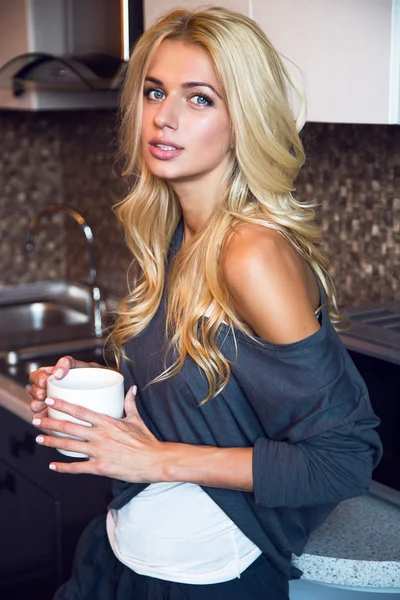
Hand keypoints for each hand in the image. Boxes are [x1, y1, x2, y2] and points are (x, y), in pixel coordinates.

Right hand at [29, 356, 100, 418]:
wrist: (109, 390)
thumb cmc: (94, 375)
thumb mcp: (81, 365)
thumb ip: (68, 363)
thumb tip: (57, 374)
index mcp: (52, 375)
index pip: (36, 375)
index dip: (37, 379)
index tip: (45, 382)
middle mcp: (49, 389)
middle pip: (34, 391)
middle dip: (37, 393)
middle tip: (44, 395)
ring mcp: (52, 402)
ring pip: (36, 405)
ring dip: (37, 406)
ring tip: (44, 406)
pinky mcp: (57, 415)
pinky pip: (45, 418)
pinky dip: (43, 419)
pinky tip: (46, 419)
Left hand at [33, 386, 163, 482]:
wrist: (154, 461)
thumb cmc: (146, 440)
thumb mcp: (136, 419)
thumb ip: (130, 403)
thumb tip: (131, 387)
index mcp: (108, 422)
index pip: (80, 410)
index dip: (63, 404)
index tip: (50, 399)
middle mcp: (100, 436)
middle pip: (69, 427)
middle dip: (50, 423)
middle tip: (36, 419)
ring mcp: (99, 452)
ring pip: (69, 446)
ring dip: (51, 442)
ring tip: (38, 439)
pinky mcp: (100, 468)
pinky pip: (78, 468)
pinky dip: (63, 467)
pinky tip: (52, 465)